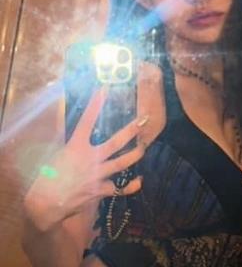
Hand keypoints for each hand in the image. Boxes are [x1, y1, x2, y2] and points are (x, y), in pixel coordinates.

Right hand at [23, 61, 164, 231]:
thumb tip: (69, 125)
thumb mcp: (54, 153)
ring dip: (135, 154)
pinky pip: (119, 188)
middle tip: (144, 119)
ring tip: (145, 146)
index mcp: (75, 147)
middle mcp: (90, 159)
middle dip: (131, 130)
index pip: (86, 121)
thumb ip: (67, 140)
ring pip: (122, 163)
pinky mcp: (100, 190)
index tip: (104, 89)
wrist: (45, 204)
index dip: (95, 104)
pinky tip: (140, 181)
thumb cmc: (47, 177)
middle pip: (115, 143)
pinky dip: (131, 186)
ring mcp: (97, 175)